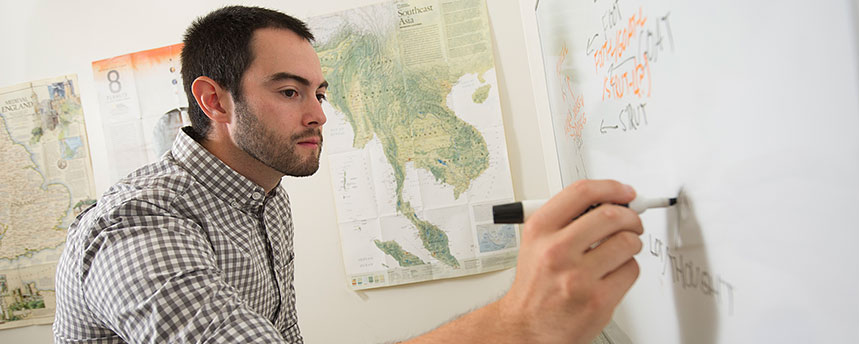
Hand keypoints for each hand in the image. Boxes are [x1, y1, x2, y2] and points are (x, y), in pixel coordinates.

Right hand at [499, 179, 642, 343]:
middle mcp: (557, 251)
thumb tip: (608, 201)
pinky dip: (628, 268)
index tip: (625, 191)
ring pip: (627, 242)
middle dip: (630, 216)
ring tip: (622, 249)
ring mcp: (578, 277)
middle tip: (632, 221)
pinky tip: (614, 273)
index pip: (582, 192)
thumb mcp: (536, 244)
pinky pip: (631, 270)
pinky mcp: (598, 300)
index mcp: (540, 231)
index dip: (611, 187)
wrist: (527, 327)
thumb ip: (567, 220)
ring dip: (632, 243)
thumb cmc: (536, 287)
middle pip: (611, 215)